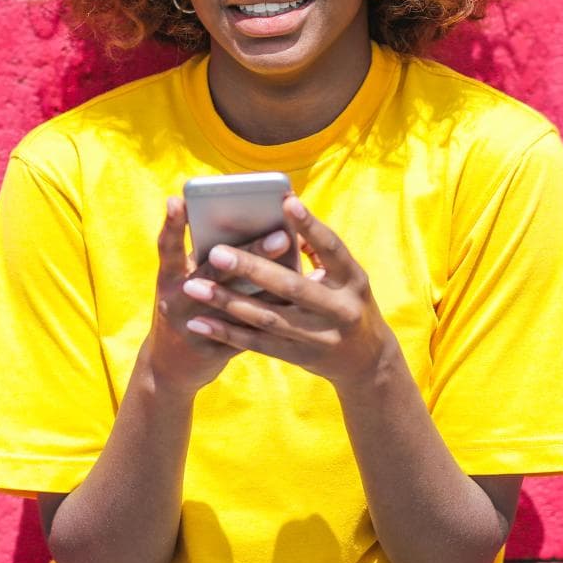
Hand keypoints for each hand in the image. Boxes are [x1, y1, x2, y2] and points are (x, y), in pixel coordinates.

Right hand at [144, 196, 294, 393]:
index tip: (181, 198)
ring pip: (235, 304)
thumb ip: (208, 259)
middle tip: (281, 235)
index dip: (173, 224)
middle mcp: (176, 301)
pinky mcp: (212, 351)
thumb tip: (251, 226)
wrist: (169, 368)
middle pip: (212, 272)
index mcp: (167, 279)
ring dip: (268, 287)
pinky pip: (245, 332)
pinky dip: (270, 316)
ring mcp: (193, 328)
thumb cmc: (186, 309)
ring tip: (296, 273)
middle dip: (248, 252)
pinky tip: (297, 306)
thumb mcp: (183, 282)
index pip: (167, 247)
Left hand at [179, 195, 396, 388]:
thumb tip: (283, 219)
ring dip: (228, 302)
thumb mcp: (347, 278)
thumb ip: (319, 251)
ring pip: (268, 318)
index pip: (332, 248)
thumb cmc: (347, 303)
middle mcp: (340, 309)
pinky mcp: (300, 356)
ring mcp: (321, 337)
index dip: (311, 225)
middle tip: (216, 252)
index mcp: (353, 279)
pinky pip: (258, 344)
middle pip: (292, 286)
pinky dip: (227, 333)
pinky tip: (199, 323)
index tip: (285, 200)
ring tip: (194, 287)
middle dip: (252, 269)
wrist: (367, 361)